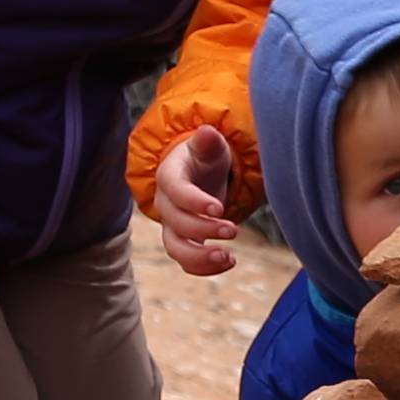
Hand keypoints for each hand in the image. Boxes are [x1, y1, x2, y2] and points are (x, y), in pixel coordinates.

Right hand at [150, 127, 242, 278]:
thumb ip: (208, 142)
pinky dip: (205, 268)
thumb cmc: (204, 156)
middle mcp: (166, 204)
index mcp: (169, 176)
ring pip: (175, 249)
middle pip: (175, 223)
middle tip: (233, 230)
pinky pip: (187, 262)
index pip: (175, 191)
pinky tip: (230, 262)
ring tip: (229, 258)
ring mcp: (172, 226)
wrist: (198, 173)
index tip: (219, 209)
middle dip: (203, 230)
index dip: (194, 202)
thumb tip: (206, 131)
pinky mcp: (184, 242)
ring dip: (200, 258)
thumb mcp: (209, 145)